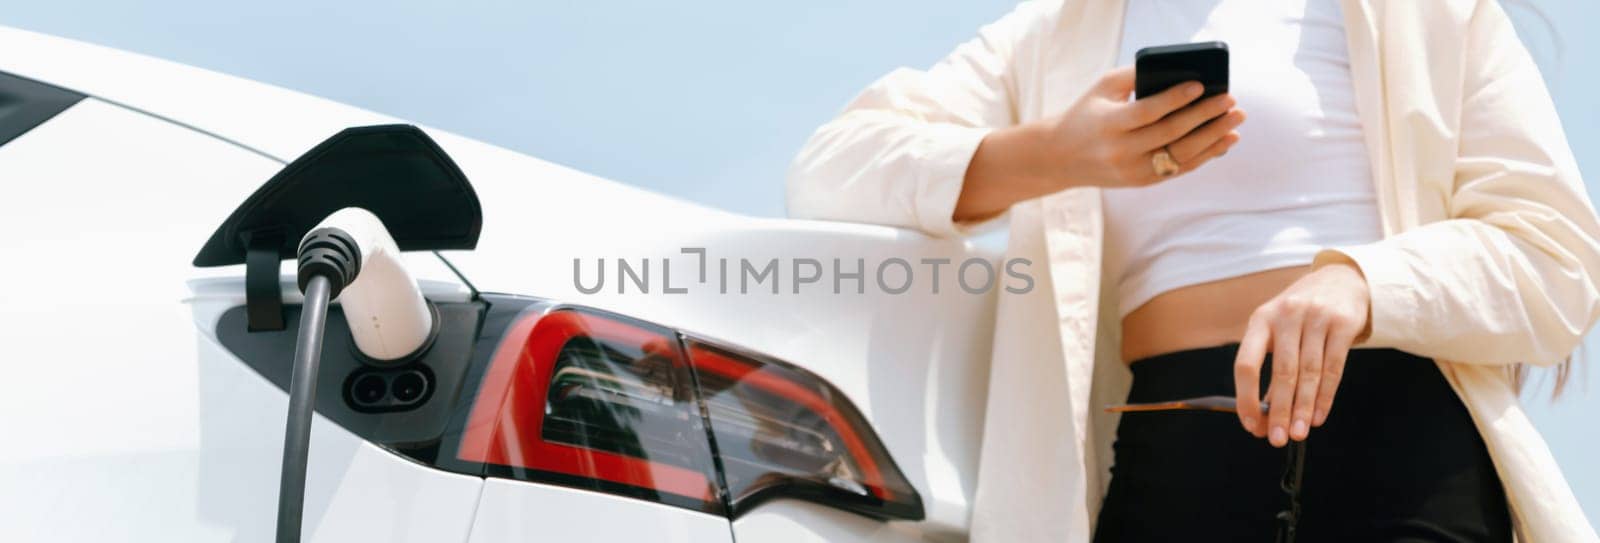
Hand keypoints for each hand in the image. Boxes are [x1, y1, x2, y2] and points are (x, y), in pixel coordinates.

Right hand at [1046, 65, 1244, 188]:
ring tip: (1235, 120)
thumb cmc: (1087, 113)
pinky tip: (1224, 140)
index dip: (1176, 99)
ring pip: (1181, 155)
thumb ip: (1135, 76)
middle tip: (1231, 100)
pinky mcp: (1142, 182)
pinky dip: (1205, 155)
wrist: (1062, 157)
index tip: (1201, 84)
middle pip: (1171, 134)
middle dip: (1205, 116)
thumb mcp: (1102, 88)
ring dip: (1213, 137)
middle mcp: (1120, 152)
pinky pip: (1179, 168)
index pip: (1148, 112)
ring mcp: (1132, 171)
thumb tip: (1180, 70)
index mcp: (1108, 125)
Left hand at [1233, 261, 1371, 446]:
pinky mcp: (1343, 323)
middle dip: (1280, 411)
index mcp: (1261, 319)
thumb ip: (1272, 367)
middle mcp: (1286, 316)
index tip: (1251, 424)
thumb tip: (1266, 413)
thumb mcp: (1279, 330)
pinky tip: (1318, 415)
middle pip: (1282, 372)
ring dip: (1303, 408)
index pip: (1245, 363)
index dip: (1246, 397)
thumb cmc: (1302, 314)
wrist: (1343, 279)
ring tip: (1299, 433)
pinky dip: (1325, 396)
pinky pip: (1334, 368)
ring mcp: (1316, 317)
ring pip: (1309, 373)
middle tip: (1278, 438)